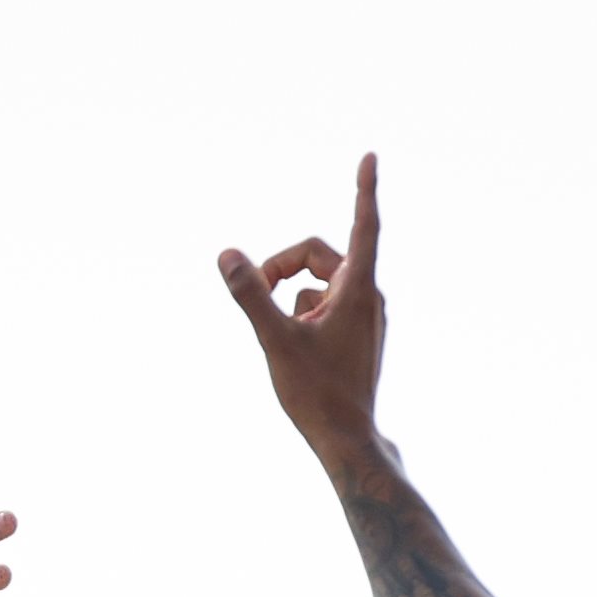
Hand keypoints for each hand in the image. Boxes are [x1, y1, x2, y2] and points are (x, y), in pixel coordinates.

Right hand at [215, 153, 389, 461]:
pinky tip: (298, 351)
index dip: (364, 189)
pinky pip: (323, 305)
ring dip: (291, 300)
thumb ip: (251, 294)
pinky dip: (302, 316)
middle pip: (318, 254)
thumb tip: (227, 254)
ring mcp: (365, 315)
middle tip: (258, 295)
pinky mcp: (358, 333)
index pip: (363, 224)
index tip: (370, 156)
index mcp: (358, 289)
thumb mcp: (275, 340)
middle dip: (283, 268)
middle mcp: (368, 296)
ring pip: (317, 283)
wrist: (347, 440)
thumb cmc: (317, 394)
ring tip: (285, 340)